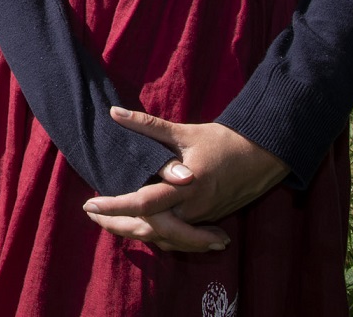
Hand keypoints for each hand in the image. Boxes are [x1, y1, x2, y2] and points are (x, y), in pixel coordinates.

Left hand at [80, 106, 289, 252]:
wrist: (263, 157)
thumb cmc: (223, 142)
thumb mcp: (184, 131)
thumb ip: (147, 125)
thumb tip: (114, 112)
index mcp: (186, 186)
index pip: (144, 203)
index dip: (115, 207)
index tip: (90, 205)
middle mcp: (193, 209)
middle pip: (150, 229)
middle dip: (118, 226)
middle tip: (92, 214)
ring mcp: (201, 219)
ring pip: (164, 239)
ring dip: (134, 232)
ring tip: (108, 223)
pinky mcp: (207, 222)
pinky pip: (178, 239)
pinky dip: (157, 236)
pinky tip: (141, 227)